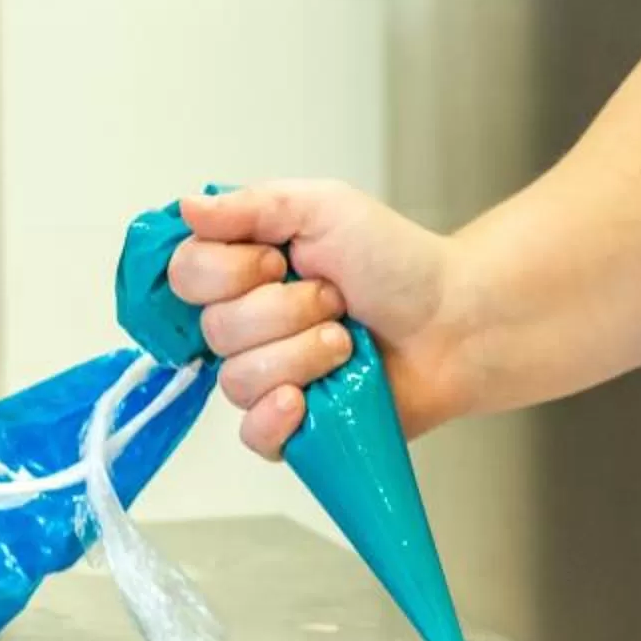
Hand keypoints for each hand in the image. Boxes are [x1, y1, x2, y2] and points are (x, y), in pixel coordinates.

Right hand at [168, 182, 472, 457]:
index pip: (186, 275)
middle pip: (214, 330)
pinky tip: (304, 400)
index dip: (230, 271)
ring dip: (301, 354)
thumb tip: (186, 207)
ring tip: (347, 342)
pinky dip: (276, 417)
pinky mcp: (293, 427)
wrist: (454, 319)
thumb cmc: (396, 262)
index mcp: (244, 271)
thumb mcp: (325, 208)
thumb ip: (251, 205)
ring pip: (237, 380)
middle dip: (284, 310)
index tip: (279, 260)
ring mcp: (268, 379)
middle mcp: (247, 326)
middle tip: (335, 300)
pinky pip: (252, 435)